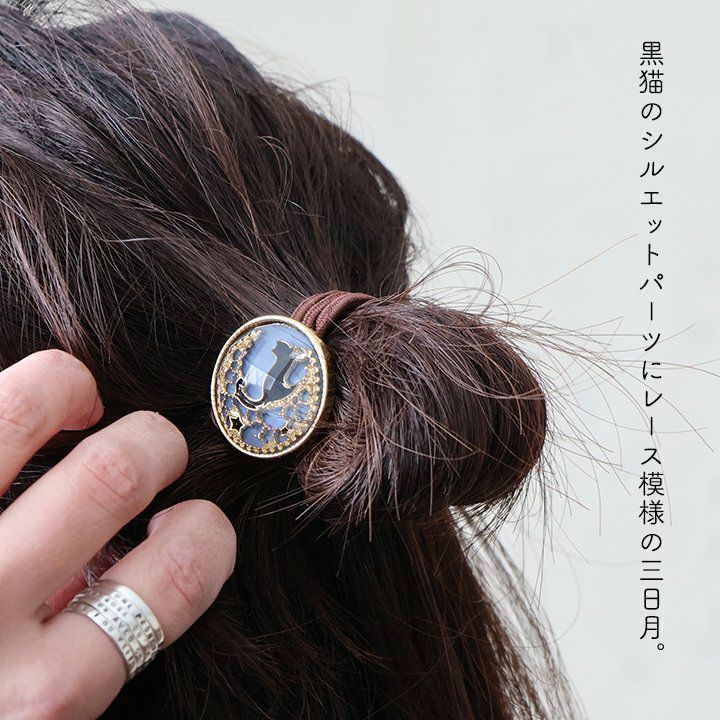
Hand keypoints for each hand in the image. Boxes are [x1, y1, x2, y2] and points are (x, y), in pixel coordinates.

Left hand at [0, 350, 236, 719]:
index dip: (207, 534)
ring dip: (70, 385)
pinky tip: (2, 422)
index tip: (193, 521)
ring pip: (18, 405)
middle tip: (150, 448)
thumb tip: (123, 553)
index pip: (171, 579)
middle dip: (155, 442)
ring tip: (76, 399)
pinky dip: (0, 403)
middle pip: (112, 472)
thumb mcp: (28, 715)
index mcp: (39, 698)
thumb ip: (78, 651)